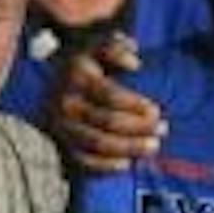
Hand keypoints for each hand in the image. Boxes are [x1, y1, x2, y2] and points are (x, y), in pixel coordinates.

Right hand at [47, 43, 163, 172]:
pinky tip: (128, 163)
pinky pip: (83, 161)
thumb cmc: (88, 65)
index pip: (110, 95)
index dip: (136, 105)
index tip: (157, 111)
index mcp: (77, 75)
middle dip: (139, 128)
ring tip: (153, 147)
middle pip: (107, 121)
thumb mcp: (98, 46)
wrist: (51, 84)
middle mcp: (65, 101)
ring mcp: (61, 126)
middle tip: (163, 130)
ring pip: (98, 143)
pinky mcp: (60, 144)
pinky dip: (106, 166)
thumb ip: (116, 46)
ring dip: (129, 148)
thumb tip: (134, 63)